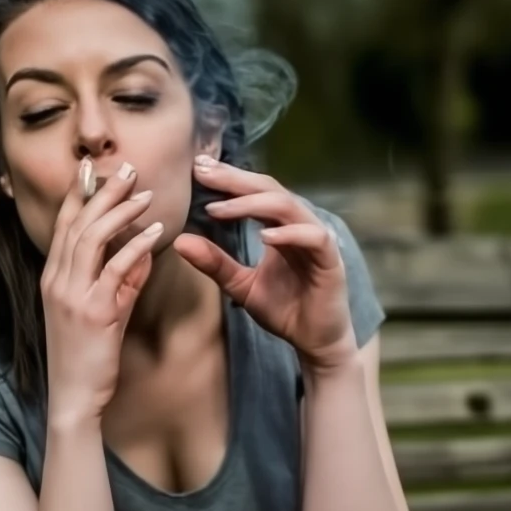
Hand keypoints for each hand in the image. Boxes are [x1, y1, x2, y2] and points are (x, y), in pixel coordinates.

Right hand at [41, 159, 161, 421]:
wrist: (74, 395)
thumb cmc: (86, 356)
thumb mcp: (101, 312)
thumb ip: (121, 281)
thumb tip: (141, 252)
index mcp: (53, 277)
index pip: (64, 225)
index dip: (79, 194)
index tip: (93, 168)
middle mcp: (57, 280)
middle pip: (78, 223)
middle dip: (102, 192)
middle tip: (126, 168)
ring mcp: (73, 295)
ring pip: (92, 239)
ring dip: (120, 212)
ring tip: (144, 193)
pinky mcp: (94, 312)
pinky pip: (115, 270)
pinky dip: (135, 246)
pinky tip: (155, 232)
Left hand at [173, 157, 355, 369]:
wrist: (313, 341)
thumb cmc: (283, 309)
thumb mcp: (240, 285)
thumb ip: (215, 263)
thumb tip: (180, 241)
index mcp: (279, 226)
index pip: (254, 192)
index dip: (228, 179)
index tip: (197, 169)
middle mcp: (299, 225)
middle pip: (269, 189)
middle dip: (235, 180)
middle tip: (203, 172)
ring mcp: (317, 240)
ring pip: (288, 207)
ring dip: (253, 204)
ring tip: (220, 208)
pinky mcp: (331, 260)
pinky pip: (313, 237)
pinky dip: (289, 234)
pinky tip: (264, 236)